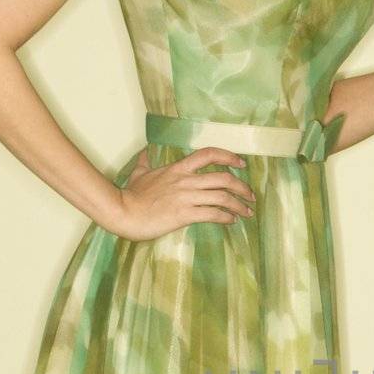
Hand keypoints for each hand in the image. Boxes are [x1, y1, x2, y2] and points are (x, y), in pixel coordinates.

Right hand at [105, 146, 255, 241]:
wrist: (123, 212)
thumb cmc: (130, 195)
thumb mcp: (138, 173)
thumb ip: (145, 162)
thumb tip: (144, 152)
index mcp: (178, 168)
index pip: (208, 155)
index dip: (229, 156)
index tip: (241, 163)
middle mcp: (186, 180)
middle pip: (224, 178)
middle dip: (242, 187)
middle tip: (250, 195)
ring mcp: (186, 197)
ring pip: (222, 197)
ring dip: (239, 205)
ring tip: (247, 212)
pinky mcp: (184, 215)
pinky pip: (212, 214)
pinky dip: (226, 217)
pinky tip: (231, 221)